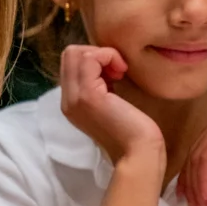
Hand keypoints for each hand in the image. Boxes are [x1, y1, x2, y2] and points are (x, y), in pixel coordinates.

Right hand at [59, 45, 163, 165]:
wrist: (139, 152)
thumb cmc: (133, 131)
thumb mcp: (110, 102)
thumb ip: (100, 85)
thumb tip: (104, 64)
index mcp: (72, 102)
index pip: (70, 64)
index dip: (94, 60)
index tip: (115, 74)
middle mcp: (67, 100)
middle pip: (69, 54)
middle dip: (96, 53)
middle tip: (117, 72)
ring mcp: (74, 98)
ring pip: (76, 53)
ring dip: (103, 55)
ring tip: (119, 72)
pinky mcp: (88, 95)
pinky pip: (89, 58)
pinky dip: (108, 56)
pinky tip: (121, 72)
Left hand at [177, 102, 206, 205]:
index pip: (204, 145)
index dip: (193, 172)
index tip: (192, 196)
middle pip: (197, 150)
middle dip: (191, 180)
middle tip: (191, 204)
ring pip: (199, 155)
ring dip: (196, 184)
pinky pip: (206, 158)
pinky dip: (202, 180)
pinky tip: (206, 197)